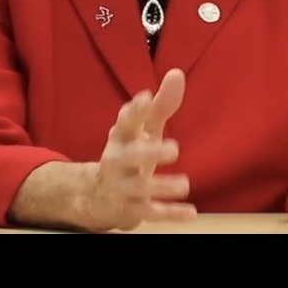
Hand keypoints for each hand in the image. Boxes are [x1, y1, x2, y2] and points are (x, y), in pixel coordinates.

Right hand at [78, 68, 196, 231]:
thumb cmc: (129, 154)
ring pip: (139, 188)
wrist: (97, 196)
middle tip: (175, 148)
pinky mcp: (129, 209)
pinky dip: (169, 214)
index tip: (145, 97)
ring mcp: (121, 186)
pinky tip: (190, 212)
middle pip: (130, 156)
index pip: (125, 121)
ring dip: (161, 186)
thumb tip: (177, 73)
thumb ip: (161, 104)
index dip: (134, 109)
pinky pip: (149, 213)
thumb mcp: (143, 129)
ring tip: (185, 184)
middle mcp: (117, 160)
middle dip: (150, 152)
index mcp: (121, 136)